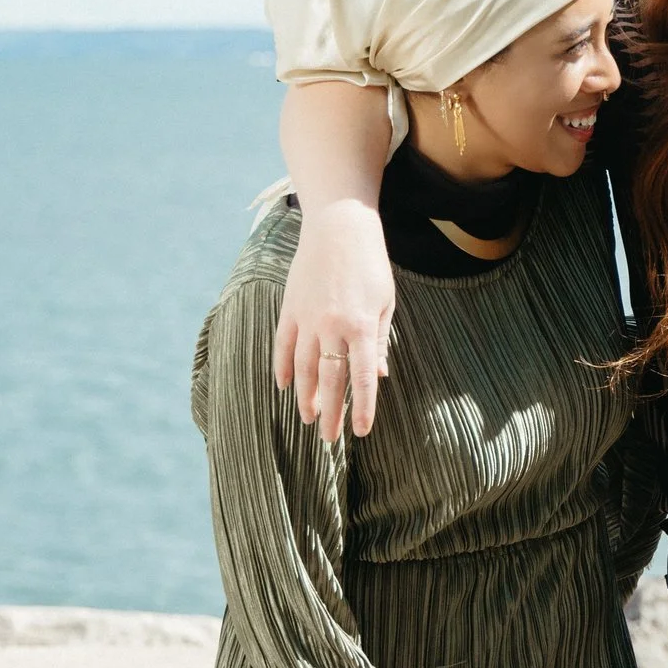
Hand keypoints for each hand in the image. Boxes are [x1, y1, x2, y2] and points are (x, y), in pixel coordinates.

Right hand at [272, 200, 395, 439]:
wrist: (339, 228)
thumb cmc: (371, 265)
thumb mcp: (386, 302)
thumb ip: (379, 340)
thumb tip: (377, 375)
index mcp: (362, 326)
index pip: (361, 378)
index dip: (361, 408)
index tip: (360, 432)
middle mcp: (332, 326)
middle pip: (329, 380)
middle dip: (330, 413)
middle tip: (329, 439)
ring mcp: (307, 318)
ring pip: (302, 367)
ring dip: (304, 396)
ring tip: (308, 418)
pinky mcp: (290, 308)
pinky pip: (282, 345)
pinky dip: (281, 367)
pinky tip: (283, 386)